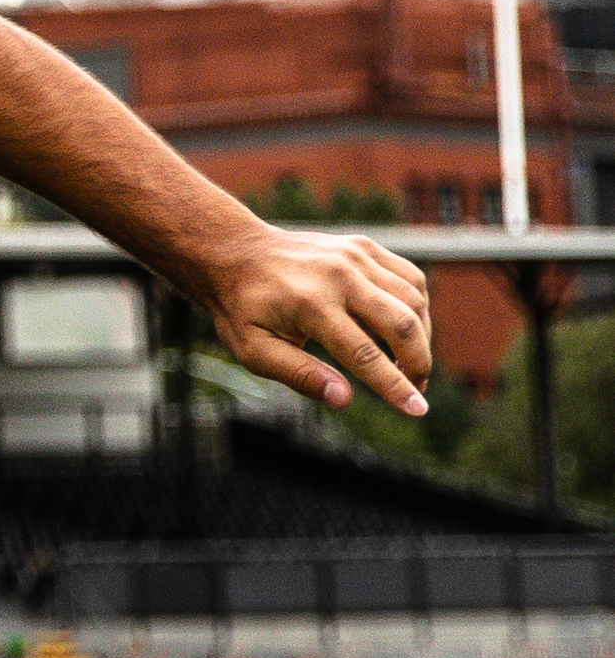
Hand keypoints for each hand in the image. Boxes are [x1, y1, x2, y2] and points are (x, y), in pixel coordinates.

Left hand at [195, 223, 432, 416]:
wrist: (235, 253)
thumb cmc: (243, 308)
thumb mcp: (254, 350)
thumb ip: (299, 375)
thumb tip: (344, 399)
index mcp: (310, 304)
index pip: (364, 354)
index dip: (394, 386)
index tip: (417, 411)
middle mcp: (338, 275)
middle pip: (402, 324)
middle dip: (418, 364)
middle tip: (416, 389)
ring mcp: (354, 256)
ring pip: (414, 299)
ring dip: (423, 337)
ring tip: (409, 364)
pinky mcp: (363, 247)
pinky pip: (409, 278)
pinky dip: (418, 307)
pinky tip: (406, 328)